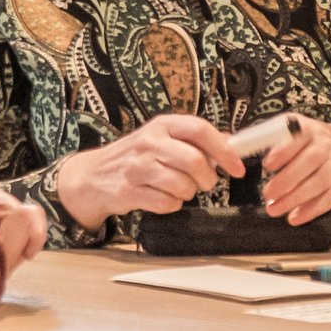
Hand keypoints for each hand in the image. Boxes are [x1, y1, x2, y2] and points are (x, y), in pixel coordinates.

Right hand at [52, 111, 241, 230]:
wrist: (93, 176)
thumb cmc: (135, 157)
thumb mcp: (162, 139)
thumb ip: (194, 140)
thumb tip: (230, 143)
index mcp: (162, 125)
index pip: (200, 130)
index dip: (224, 150)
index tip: (237, 167)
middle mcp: (149, 142)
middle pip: (195, 161)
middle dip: (207, 178)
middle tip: (205, 183)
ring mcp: (137, 167)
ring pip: (183, 185)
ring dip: (188, 193)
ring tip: (176, 188)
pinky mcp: (130, 191)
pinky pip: (167, 203)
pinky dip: (171, 205)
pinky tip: (161, 197)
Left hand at [257, 116, 330, 226]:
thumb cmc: (302, 140)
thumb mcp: (285, 130)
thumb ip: (263, 138)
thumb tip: (234, 147)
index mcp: (309, 129)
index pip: (299, 138)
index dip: (283, 152)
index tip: (267, 165)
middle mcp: (326, 146)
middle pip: (311, 162)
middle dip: (288, 180)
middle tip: (267, 195)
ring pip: (320, 182)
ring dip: (296, 198)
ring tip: (274, 210)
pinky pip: (330, 199)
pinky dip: (312, 211)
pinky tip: (294, 218)